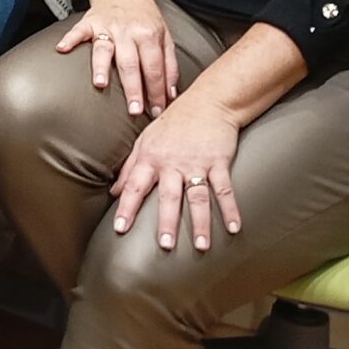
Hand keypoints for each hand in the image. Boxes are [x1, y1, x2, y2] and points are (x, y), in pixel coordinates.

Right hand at [56, 0, 179, 116]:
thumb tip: (171, 94)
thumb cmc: (144, 17)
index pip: (154, 68)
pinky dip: (69, 39)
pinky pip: (78, 31)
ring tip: (100, 84)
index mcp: (149, 36)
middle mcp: (128, 32)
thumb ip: (169, 65)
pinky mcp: (89, 22)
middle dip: (133, 88)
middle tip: (134, 110)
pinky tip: (62, 49)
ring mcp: (107, 27)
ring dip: (101, 66)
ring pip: (104, 49)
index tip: (156, 111)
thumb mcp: (165, 36)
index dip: (156, 91)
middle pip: (131, 64)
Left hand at [110, 96, 244, 250]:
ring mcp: (196, 163)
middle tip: (164, 245)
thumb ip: (129, 168)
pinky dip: (230, 208)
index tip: (120, 228)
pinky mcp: (218, 161)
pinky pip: (224, 188)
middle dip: (166, 221)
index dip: (127, 208)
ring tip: (203, 247)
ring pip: (197, 196)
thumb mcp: (145, 142)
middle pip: (168, 196)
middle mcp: (171, 163)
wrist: (208, 102)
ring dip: (201, 222)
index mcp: (150, 158)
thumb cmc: (173, 123)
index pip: (134, 186)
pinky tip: (234, 228)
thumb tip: (114, 192)